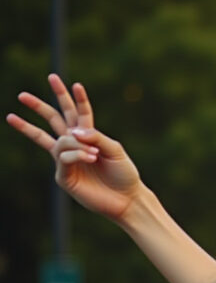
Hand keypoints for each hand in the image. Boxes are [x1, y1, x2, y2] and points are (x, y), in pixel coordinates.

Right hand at [6, 74, 147, 220]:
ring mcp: (66, 160)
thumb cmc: (124, 174)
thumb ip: (95, 136)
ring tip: (94, 154)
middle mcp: (74, 146)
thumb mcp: (115, 150)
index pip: (79, 113)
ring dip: (76, 144)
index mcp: (89, 136)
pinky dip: (77, 154)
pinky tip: (90, 158)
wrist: (127, 199)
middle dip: (38, 107)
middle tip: (21, 95)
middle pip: (53, 120)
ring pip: (56, 140)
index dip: (76, 99)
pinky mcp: (64, 176)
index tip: (75, 84)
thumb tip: (72, 131)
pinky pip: (64, 157)